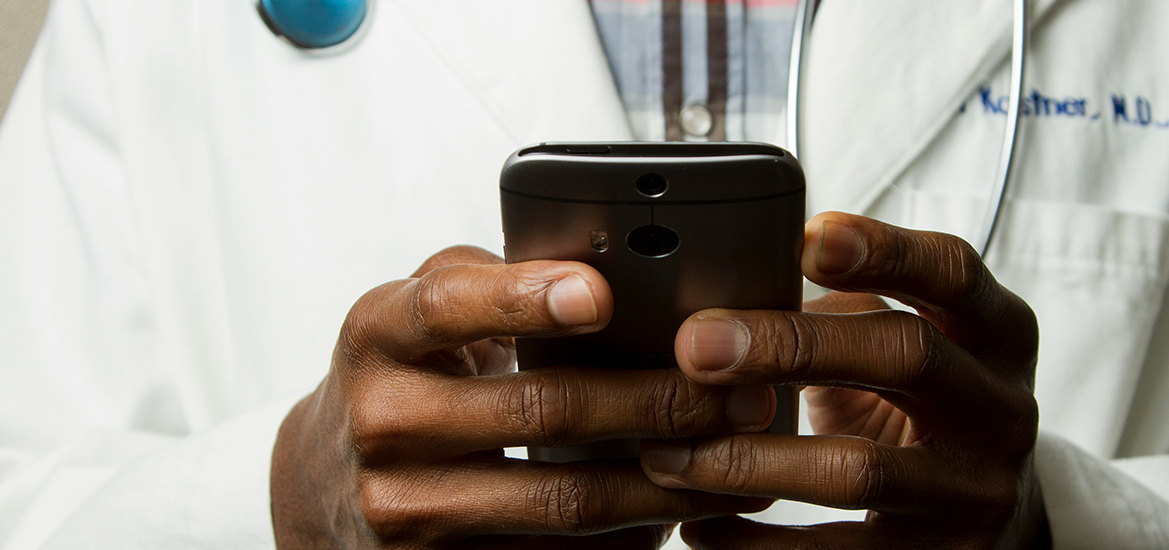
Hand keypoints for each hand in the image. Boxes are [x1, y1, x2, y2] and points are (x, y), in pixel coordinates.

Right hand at [271, 246, 772, 548]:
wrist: (321, 482)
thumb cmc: (400, 374)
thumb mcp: (414, 313)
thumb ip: (487, 280)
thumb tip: (602, 262)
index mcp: (378, 333)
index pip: (449, 306)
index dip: (525, 297)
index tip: (602, 293)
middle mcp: (382, 420)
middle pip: (537, 409)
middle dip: (654, 399)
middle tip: (736, 390)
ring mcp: (403, 507)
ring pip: (559, 499)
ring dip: (661, 481)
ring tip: (733, 456)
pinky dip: (624, 537)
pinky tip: (677, 512)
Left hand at [640, 212, 1047, 548]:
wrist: (998, 520)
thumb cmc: (927, 409)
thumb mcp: (914, 346)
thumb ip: (848, 311)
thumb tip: (729, 287)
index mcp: (998, 334)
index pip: (954, 273)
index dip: (884, 250)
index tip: (805, 239)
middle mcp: (1000, 409)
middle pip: (907, 356)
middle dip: (792, 345)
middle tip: (697, 345)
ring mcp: (974, 492)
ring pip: (859, 468)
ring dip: (750, 458)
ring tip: (670, 453)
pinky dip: (755, 544)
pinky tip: (698, 527)